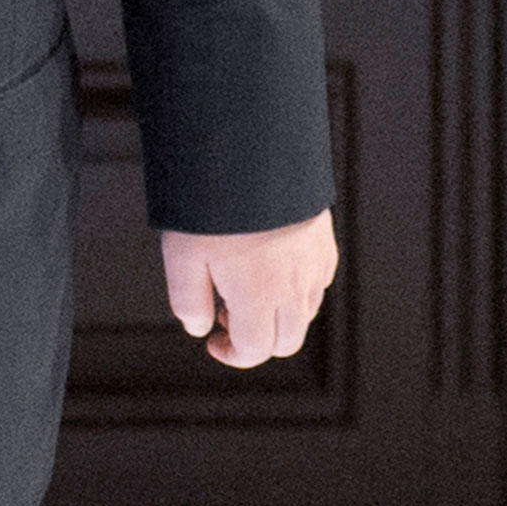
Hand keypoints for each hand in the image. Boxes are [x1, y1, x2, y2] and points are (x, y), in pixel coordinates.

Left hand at [159, 209, 337, 368]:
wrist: (255, 151)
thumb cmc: (217, 200)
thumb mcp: (182, 254)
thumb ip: (188, 300)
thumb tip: (197, 327)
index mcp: (259, 296)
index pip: (256, 351)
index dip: (232, 354)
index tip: (214, 340)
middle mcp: (294, 286)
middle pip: (287, 342)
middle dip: (258, 340)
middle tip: (228, 312)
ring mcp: (313, 263)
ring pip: (306, 314)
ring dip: (278, 316)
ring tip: (248, 285)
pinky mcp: (324, 241)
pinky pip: (319, 282)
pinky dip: (298, 290)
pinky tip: (273, 267)